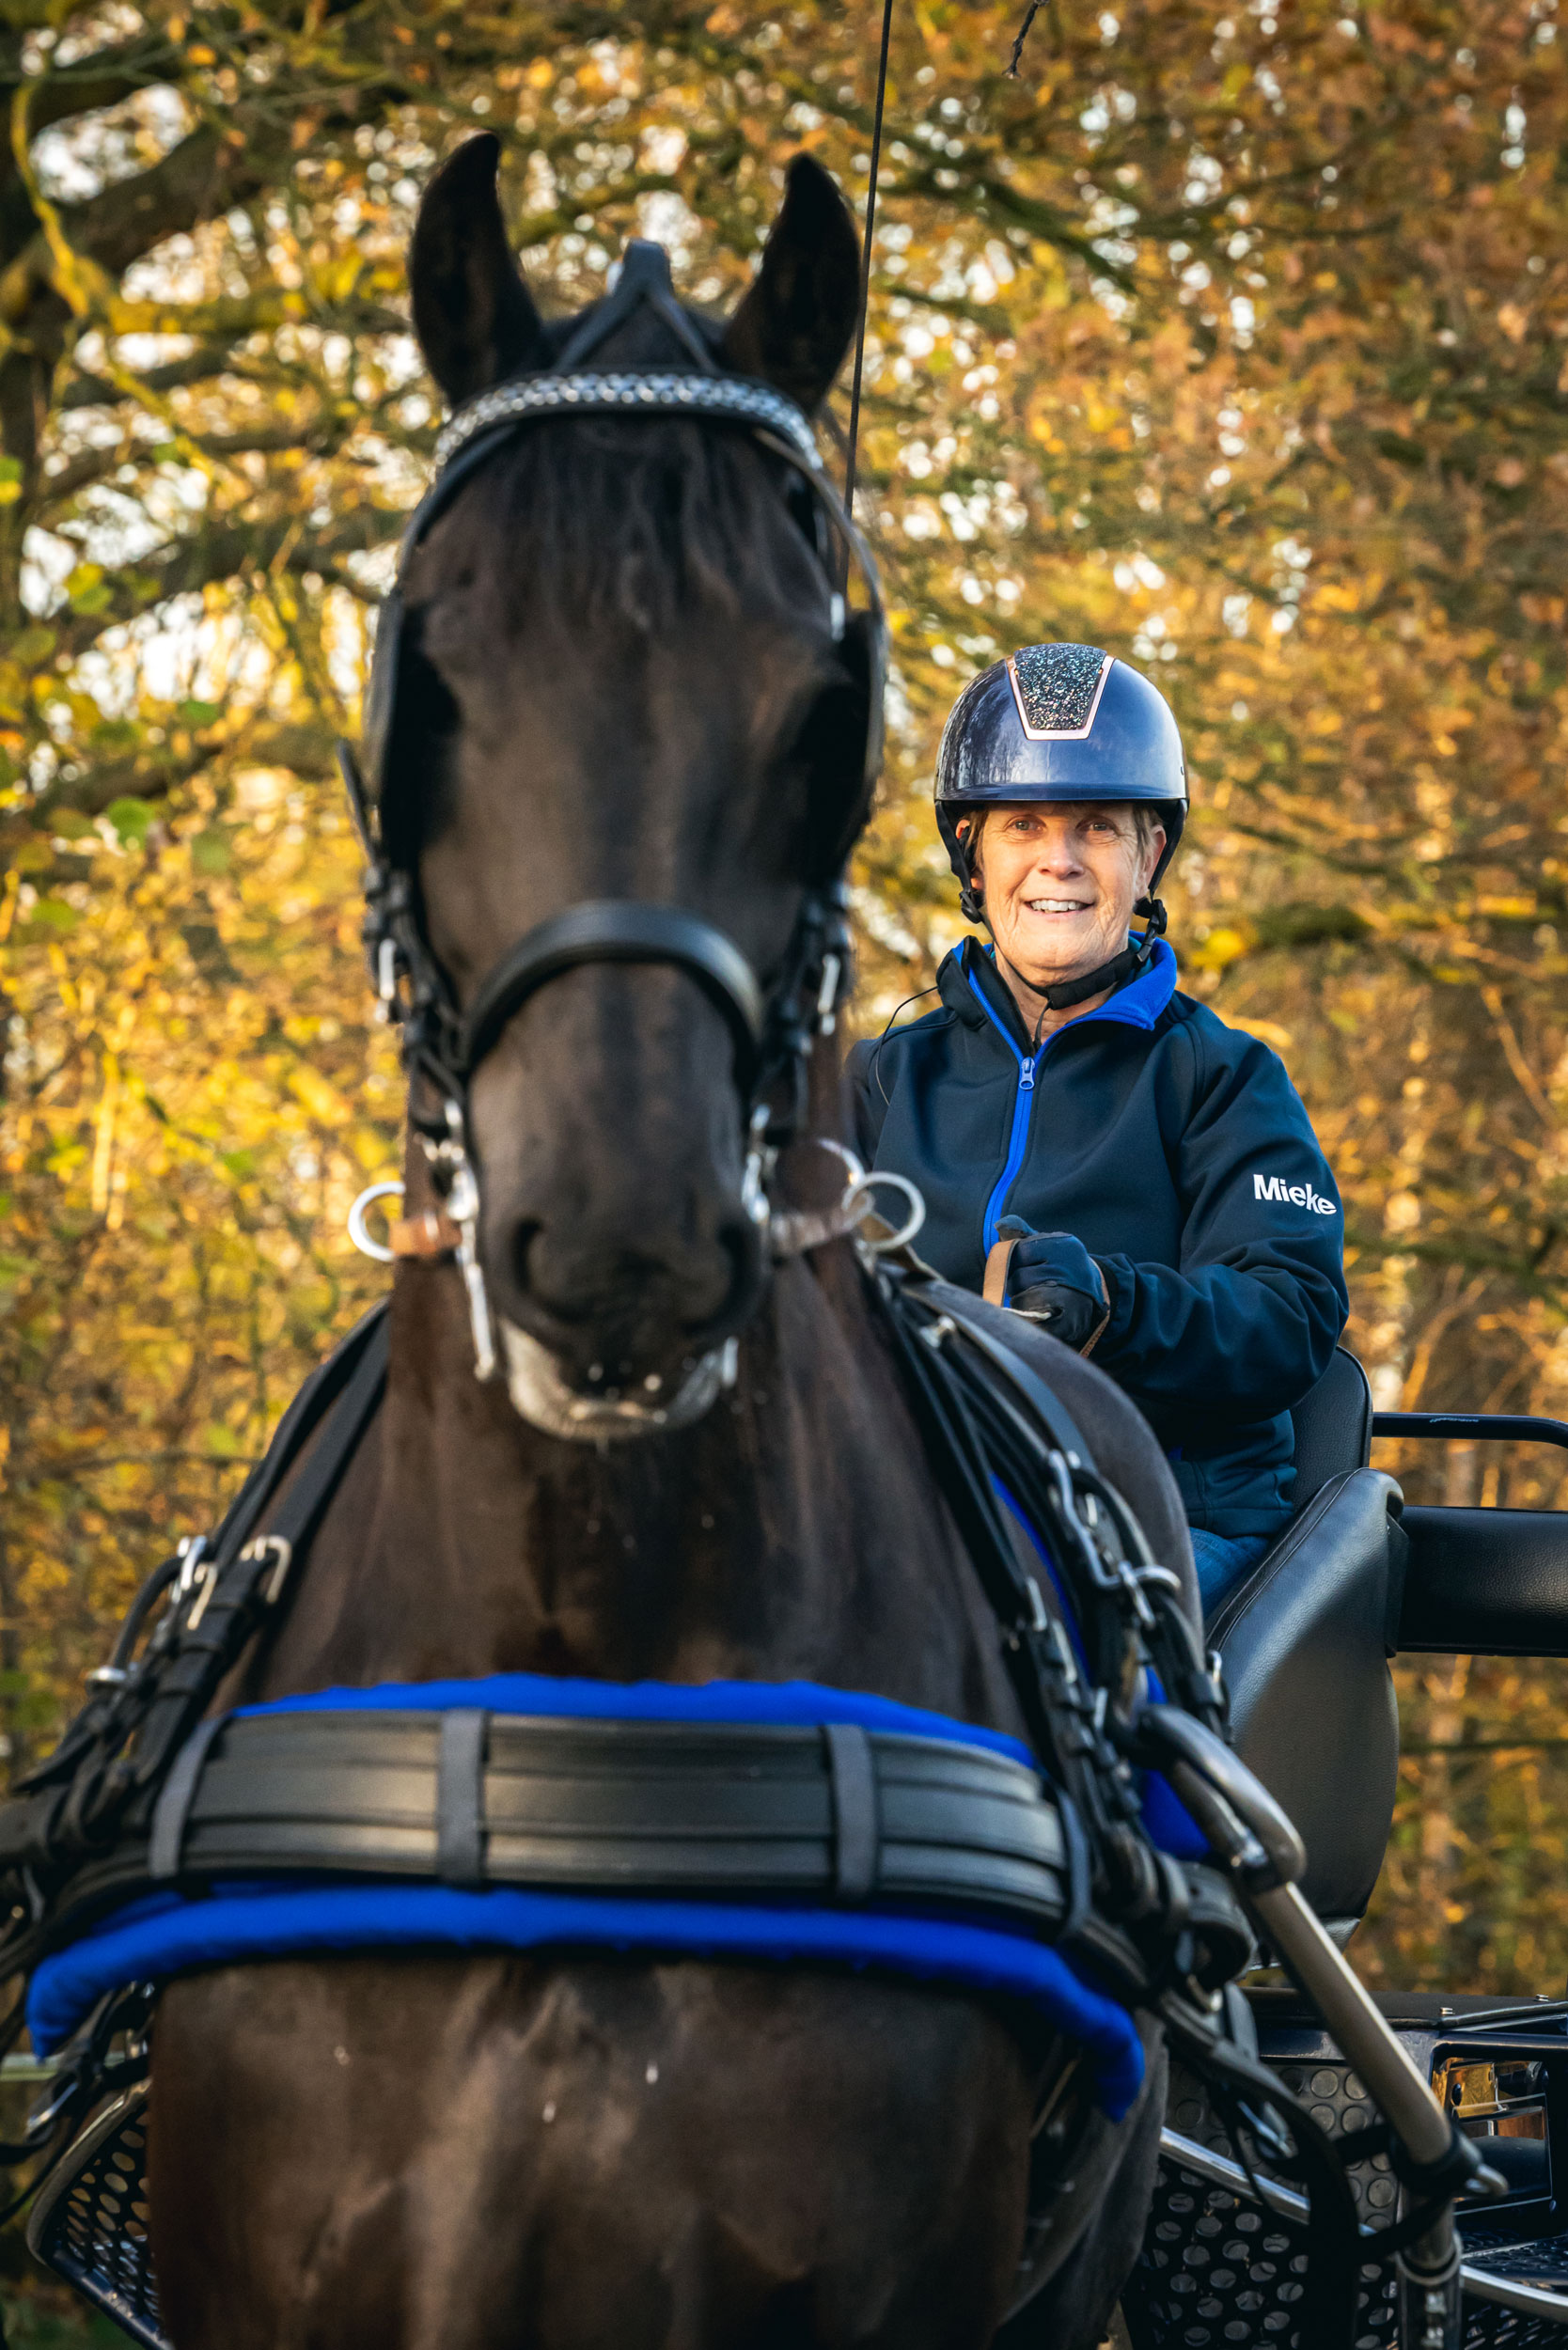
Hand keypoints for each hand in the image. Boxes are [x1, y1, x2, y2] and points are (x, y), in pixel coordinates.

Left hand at [994, 1219, 1111, 1353]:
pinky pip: (1036, 1320)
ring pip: (1024, 1300)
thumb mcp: (1048, 1244)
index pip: (1021, 1251)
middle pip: (1021, 1278)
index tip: (1018, 1267)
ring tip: (1028, 1300)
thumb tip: (1000, 1224)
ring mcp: (1072, 1294)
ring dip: (1019, 1302)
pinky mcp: (1071, 1320)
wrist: (1098, 1294)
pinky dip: (1028, 1320)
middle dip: (1014, 1285)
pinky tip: (1032, 1316)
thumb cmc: (1062, 1266)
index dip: (1012, 1262)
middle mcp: (1070, 1267)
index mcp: (1063, 1244)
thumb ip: (1022, 1234)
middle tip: (1022, 1287)